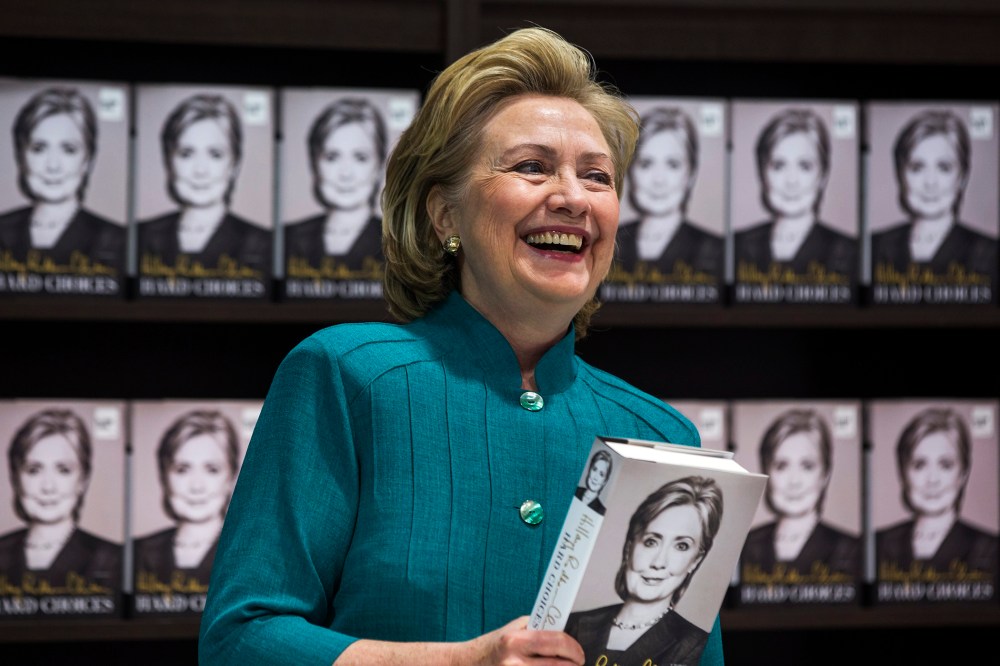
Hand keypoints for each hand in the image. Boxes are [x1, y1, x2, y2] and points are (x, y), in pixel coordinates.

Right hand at [457, 616, 584, 665]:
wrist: (468, 663)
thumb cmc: (495, 645)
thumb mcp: (514, 630)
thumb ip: (539, 630)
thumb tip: (567, 631)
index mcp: (514, 641)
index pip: (554, 642)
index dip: (572, 648)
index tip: (580, 653)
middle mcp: (512, 662)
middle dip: (573, 664)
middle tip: (578, 662)